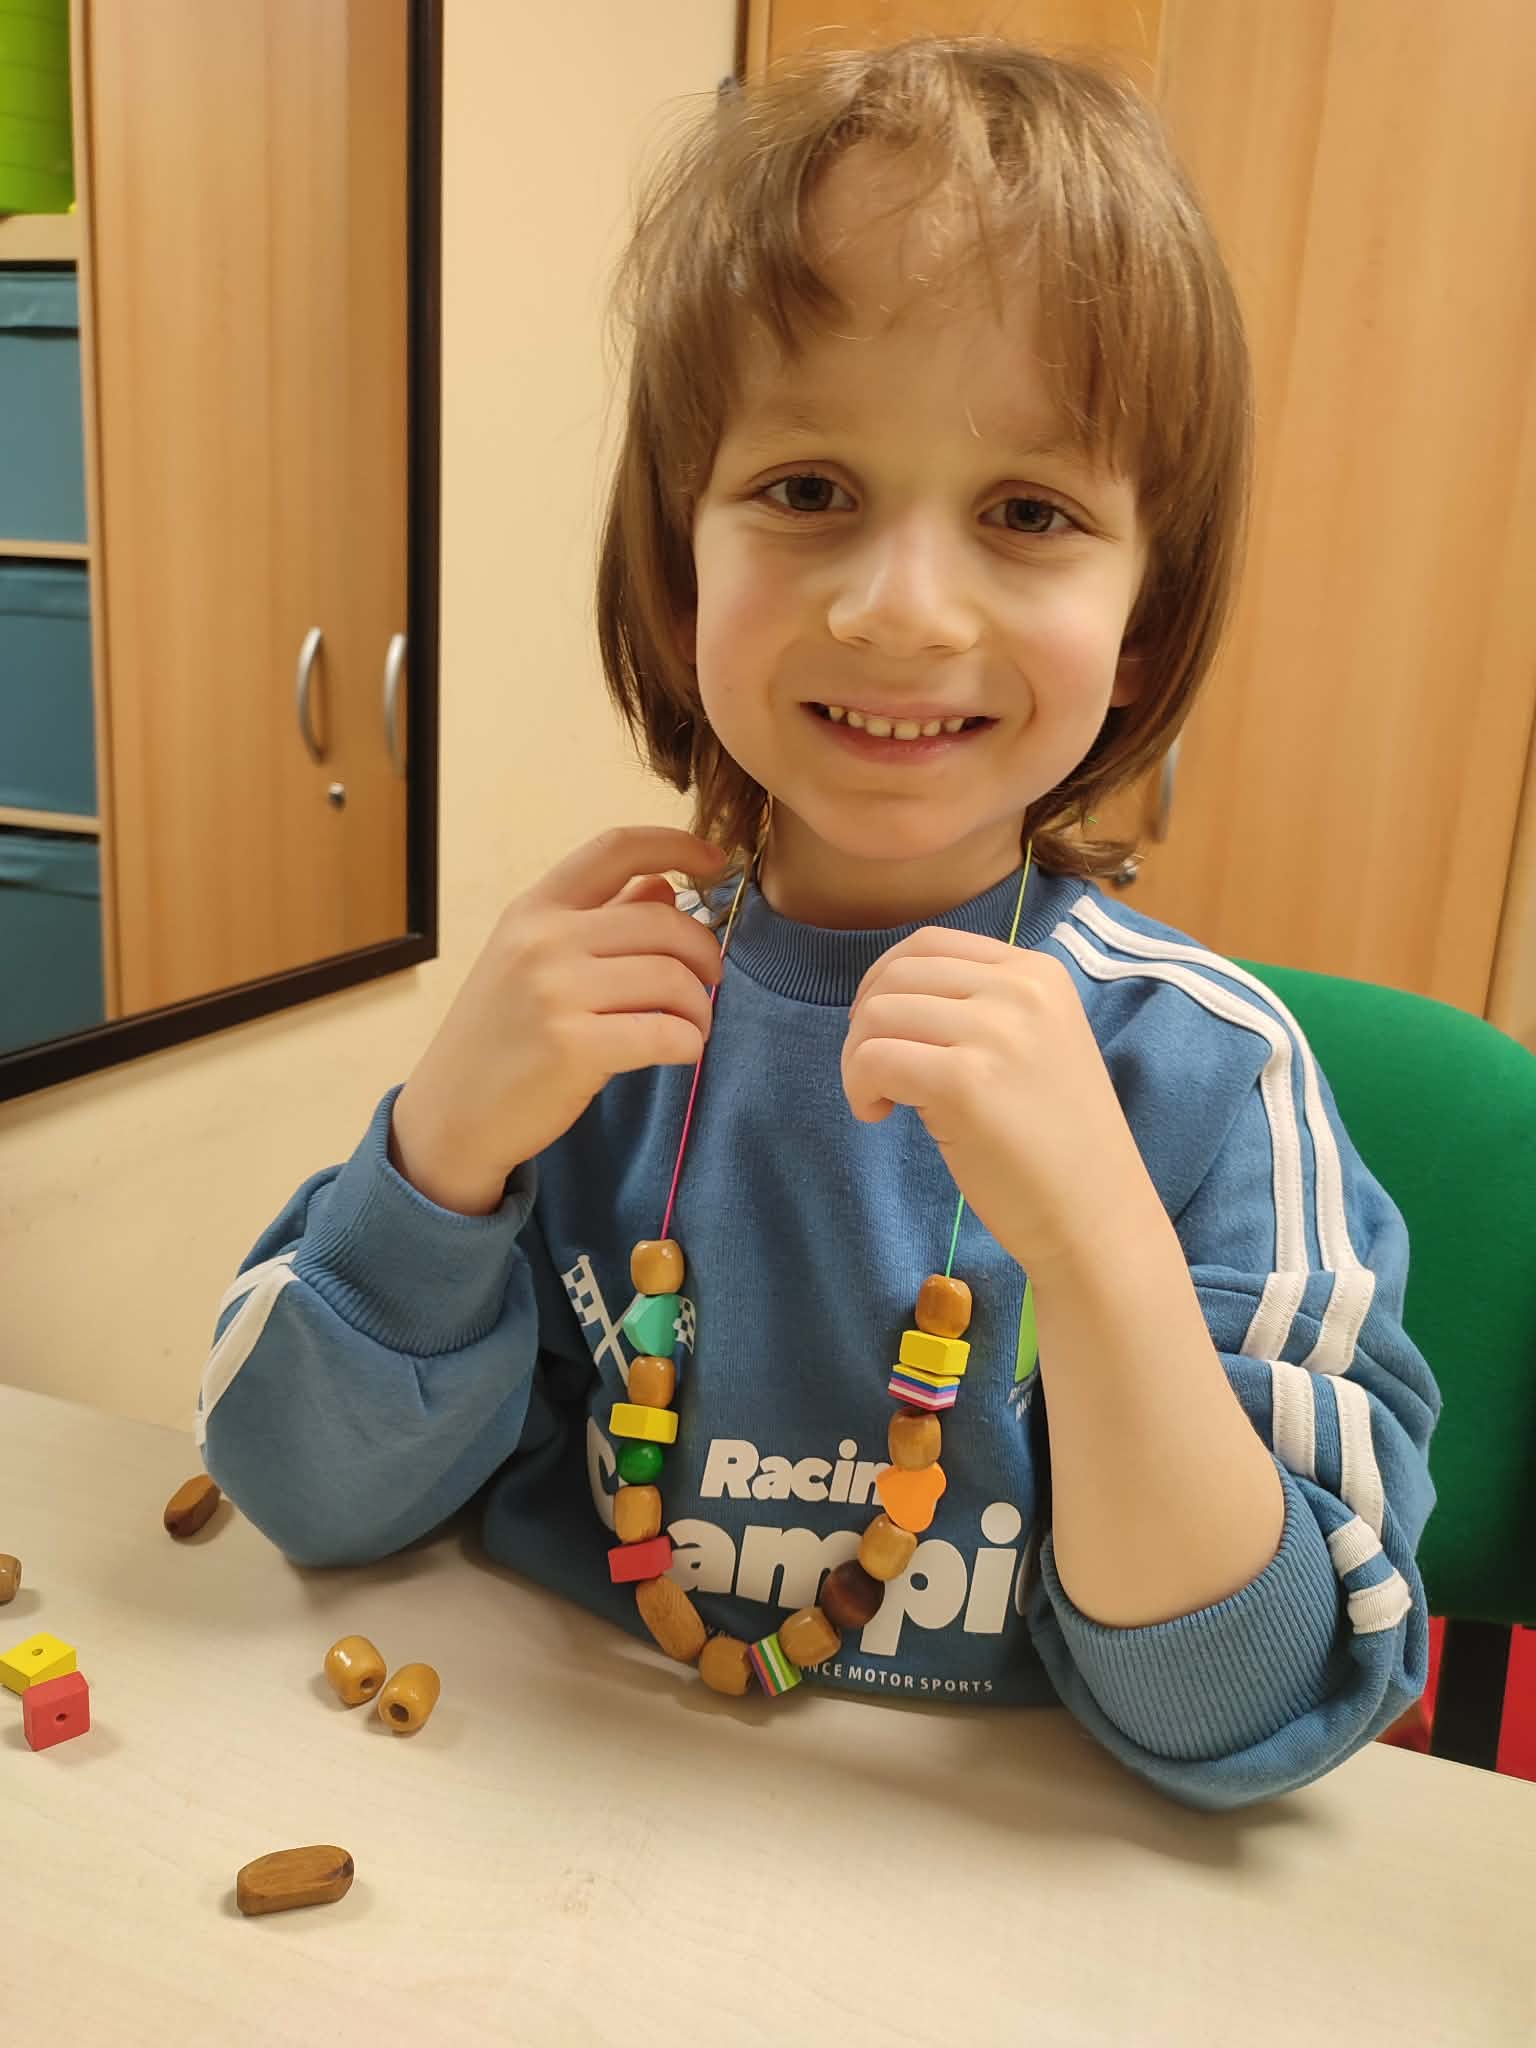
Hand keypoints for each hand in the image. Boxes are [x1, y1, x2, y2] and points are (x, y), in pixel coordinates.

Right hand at [389, 827, 726, 1212]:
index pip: (615, 849)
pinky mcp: (573, 1047)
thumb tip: (665, 884)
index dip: (676, 845)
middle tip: (710, 982)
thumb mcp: (534, 961)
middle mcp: (543, 939)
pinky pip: (666, 1033)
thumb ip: (600, 918)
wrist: (451, 1113)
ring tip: (693, 1027)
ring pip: (673, 978)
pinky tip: (683, 1052)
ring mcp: (555, 991)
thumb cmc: (501, 1036)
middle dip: (705, 952)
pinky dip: (690, 1044)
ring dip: (700, 1007)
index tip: (715, 860)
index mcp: (534, 909)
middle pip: (664, 920)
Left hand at [842, 929, 1151, 1273]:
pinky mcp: (966, 1082)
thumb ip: (980, 1008)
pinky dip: (858, 1087)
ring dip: (857, 1060)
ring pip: (877, 1015)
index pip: (930, 944)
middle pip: (896, 975)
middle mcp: (1019, 990)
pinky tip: (879, 1115)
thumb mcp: (1035, 1044)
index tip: (881, 1030)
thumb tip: (888, 996)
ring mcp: (995, 1032)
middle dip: (865, 1024)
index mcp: (1038, 973)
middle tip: (873, 1074)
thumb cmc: (1058, 1143)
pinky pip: (873, 1060)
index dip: (884, 982)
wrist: (1095, 1214)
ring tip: (879, 1100)